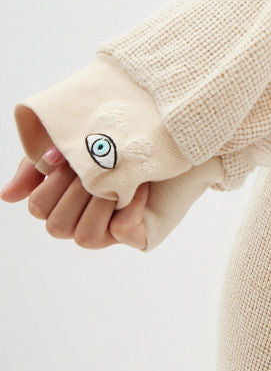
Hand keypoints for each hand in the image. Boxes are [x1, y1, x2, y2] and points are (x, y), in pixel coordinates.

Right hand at [1, 140, 149, 250]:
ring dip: (99, 204)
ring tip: (114, 180)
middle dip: (77, 191)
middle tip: (97, 164)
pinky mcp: (135, 233)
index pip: (38, 206)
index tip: (70, 157)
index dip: (53, 182)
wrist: (156, 133)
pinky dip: (129, 208)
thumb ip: (34, 167)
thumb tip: (7, 197)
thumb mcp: (64, 145)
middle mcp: (78, 221)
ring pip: (85, 237)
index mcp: (58, 202)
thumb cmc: (106, 140)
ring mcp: (106, 230)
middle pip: (57, 226)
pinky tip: (138, 185)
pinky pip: (124, 232)